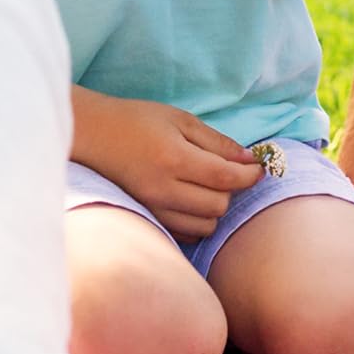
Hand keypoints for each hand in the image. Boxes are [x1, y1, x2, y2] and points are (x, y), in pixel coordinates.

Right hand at [72, 92, 265, 240]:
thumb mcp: (180, 119)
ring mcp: (153, 208)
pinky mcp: (148, 218)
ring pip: (205, 225)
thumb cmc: (138, 120)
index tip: (259, 167)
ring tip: (209, 186)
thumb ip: (217, 142)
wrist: (94, 136)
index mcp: (174, 159)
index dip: (250, 174)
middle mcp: (164, 189)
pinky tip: (193, 200)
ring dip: (216, 207)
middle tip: (229, 171)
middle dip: (232, 190)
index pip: (226, 177)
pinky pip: (186, 233)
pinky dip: (198, 220)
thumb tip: (249, 159)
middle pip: (219, 205)